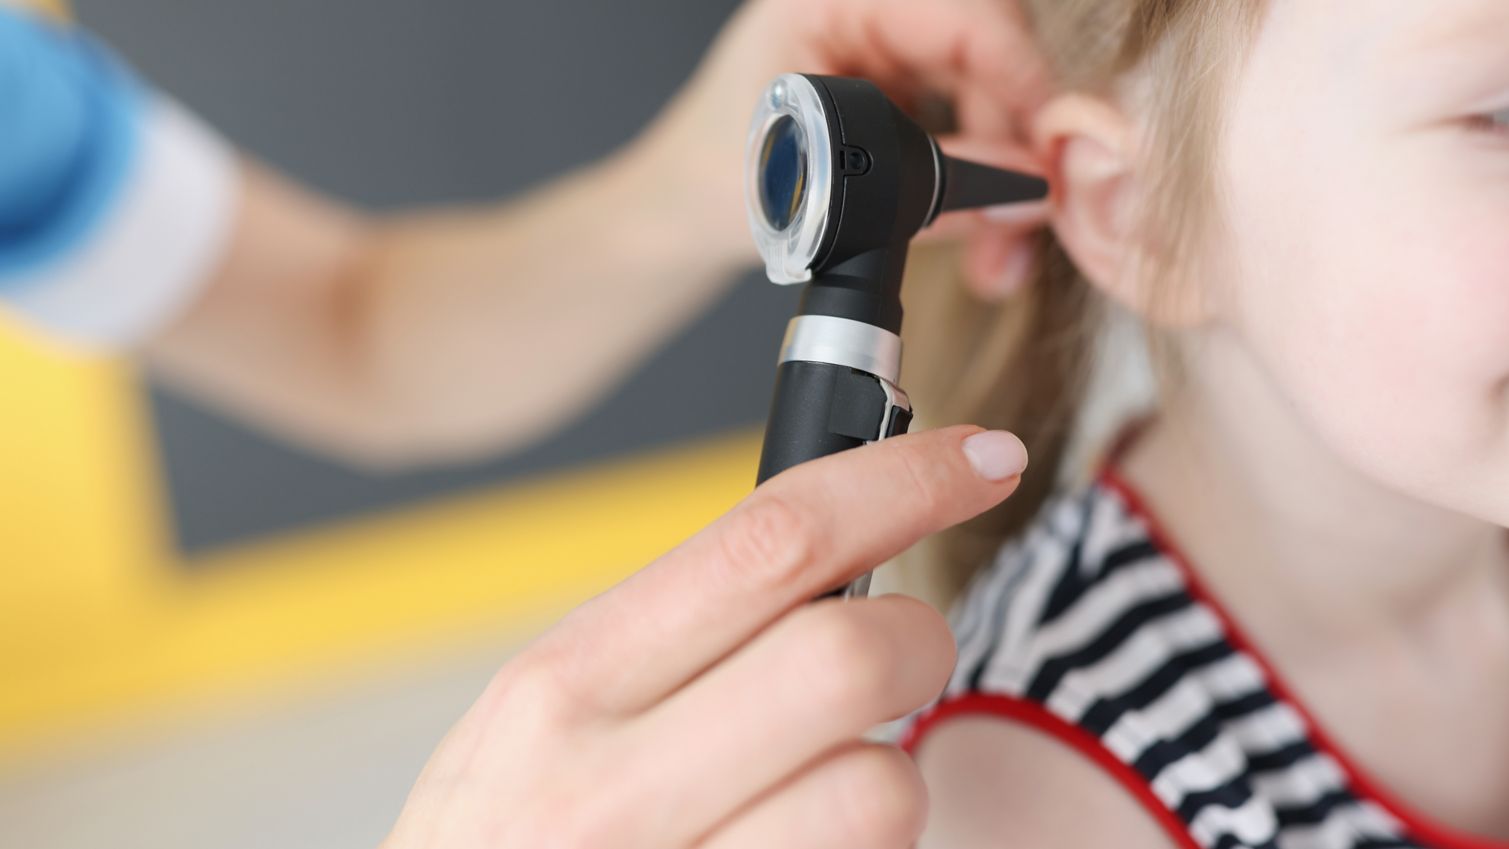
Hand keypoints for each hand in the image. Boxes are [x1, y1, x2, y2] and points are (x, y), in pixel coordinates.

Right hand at [382, 426, 1027, 847]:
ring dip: (886, 777)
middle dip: (918, 637)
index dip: (902, 481)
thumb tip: (825, 551)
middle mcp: (610, 786)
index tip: (981, 456)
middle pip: (852, 655)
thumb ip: (659, 641)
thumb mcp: (533, 725)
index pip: (770, 541)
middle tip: (905, 650)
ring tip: (819, 791)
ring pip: (884, 789)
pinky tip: (795, 847)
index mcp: (561, 686)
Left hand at [624, 0, 1052, 297]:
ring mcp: (888, 44)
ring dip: (1006, 174)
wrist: (682, 214)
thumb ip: (927, 181)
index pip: (964, 11)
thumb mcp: (816, 187)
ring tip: (998, 252)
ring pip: (993, 93)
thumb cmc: (712, 182)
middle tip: (1024, 220)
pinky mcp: (902, 86)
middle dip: (1016, 143)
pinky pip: (974, 118)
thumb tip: (1024, 185)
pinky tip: (982, 231)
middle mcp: (868, 9)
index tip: (1048, 147)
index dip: (1021, 77)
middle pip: (990, 53)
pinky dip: (984, 178)